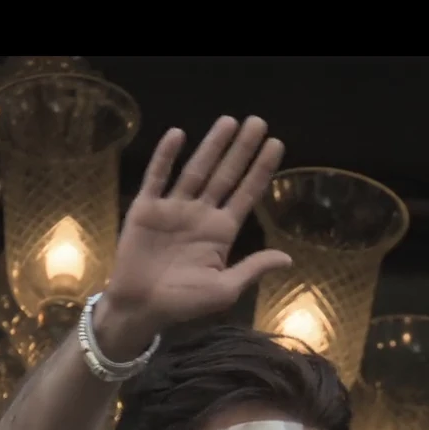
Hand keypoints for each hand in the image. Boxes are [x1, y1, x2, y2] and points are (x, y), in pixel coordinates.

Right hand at [93, 115, 290, 357]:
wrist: (140, 308)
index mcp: (221, 232)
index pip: (246, 193)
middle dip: (242, 149)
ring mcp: (173, 208)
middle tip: (259, 121)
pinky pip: (157, 177)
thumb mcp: (224, 289)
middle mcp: (200, 214)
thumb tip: (287, 257)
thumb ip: (252, 268)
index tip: (276, 144)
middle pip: (226, 174)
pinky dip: (166, 156)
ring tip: (229, 121)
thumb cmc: (183, 303)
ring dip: (212, 146)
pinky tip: (178, 135)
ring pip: (196, 170)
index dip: (261, 169)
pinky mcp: (147, 208)